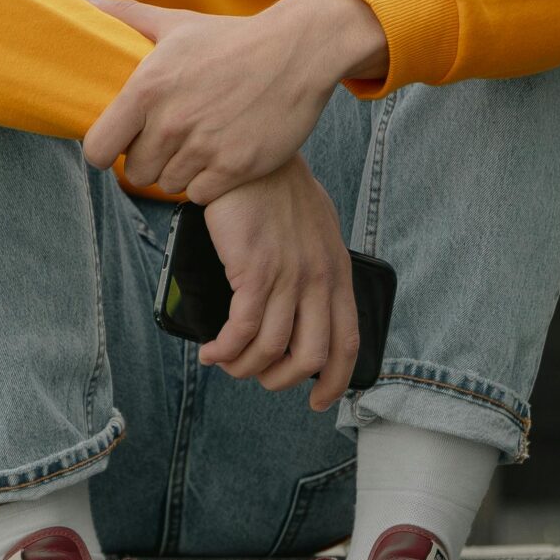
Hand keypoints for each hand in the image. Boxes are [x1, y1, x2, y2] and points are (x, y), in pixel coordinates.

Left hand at [82, 0, 388, 202]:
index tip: (122, 143)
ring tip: (197, 148)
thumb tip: (82, 2)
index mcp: (147, 89)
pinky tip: (219, 159)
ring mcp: (204, 148)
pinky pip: (200, 194)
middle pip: (136, 172)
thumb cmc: (234, 38)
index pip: (98, 149)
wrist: (297, 51)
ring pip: (169, 184)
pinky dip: (207, 183)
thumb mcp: (177, 22)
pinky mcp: (235, 167)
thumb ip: (125, 15)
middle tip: (169, 143)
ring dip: (179, 172)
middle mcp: (171, 122)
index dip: (106, 151)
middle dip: (148, 160)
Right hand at [195, 156, 359, 409]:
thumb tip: (302, 306)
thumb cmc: (278, 191)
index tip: (318, 402)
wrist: (253, 157)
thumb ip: (316, 268)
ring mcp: (289, 277)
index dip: (335, 382)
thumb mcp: (315, 231)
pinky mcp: (255, 271)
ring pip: (272, 350)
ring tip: (225, 361)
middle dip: (281, 380)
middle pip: (312, 357)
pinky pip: (242, 330)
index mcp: (337, 273)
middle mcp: (319, 280)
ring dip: (244, 367)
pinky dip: (225, 350)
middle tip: (257, 377)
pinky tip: (213, 351)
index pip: (347, 343)